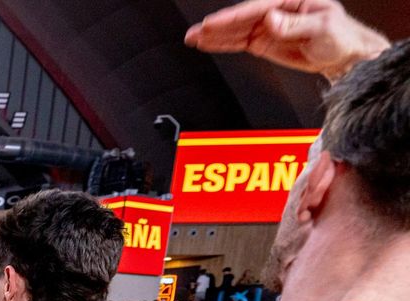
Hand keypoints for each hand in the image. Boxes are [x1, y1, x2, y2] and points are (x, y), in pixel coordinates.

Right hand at [185, 0, 388, 80]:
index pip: (256, 8)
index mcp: (291, 0)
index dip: (233, 16)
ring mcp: (269, 27)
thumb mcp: (322, 27)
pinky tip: (208, 44)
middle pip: (241, 18)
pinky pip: (240, 42)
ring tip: (193, 38)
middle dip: (217, 25)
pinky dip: (223, 44)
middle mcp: (277, 11)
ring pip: (236, 30)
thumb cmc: (342, 37)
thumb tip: (272, 19)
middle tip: (195, 32)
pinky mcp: (265, 42)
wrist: (346, 56)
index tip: (214, 23)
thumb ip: (295, 24)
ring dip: (214, 35)